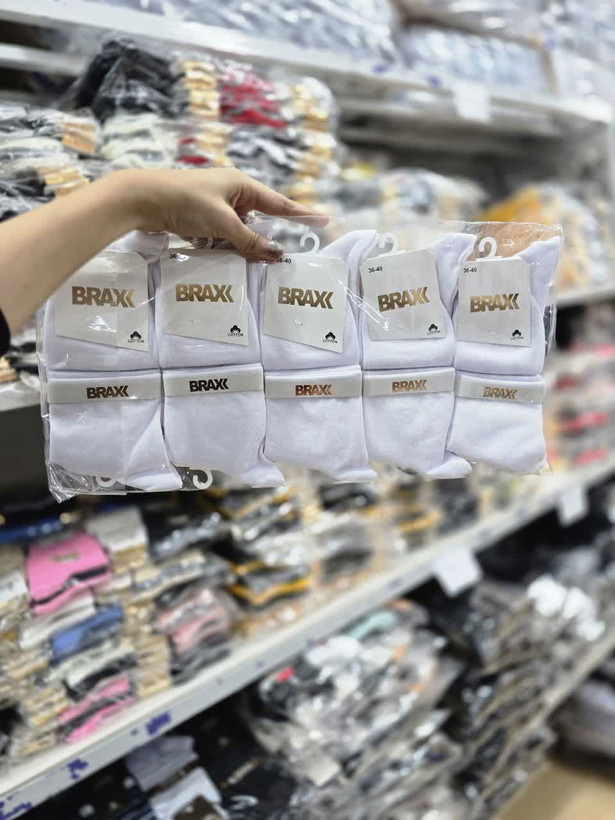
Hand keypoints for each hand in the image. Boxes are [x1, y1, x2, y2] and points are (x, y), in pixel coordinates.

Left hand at [117, 167, 323, 260]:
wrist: (141, 199)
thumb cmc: (184, 201)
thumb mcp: (222, 223)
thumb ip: (250, 241)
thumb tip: (275, 254)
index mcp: (242, 185)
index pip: (280, 204)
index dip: (302, 214)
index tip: (324, 219)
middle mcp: (232, 193)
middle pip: (257, 223)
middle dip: (255, 240)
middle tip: (257, 254)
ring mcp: (215, 206)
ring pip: (237, 233)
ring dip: (232, 245)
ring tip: (215, 245)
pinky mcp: (200, 218)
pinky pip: (220, 237)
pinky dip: (216, 245)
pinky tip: (202, 246)